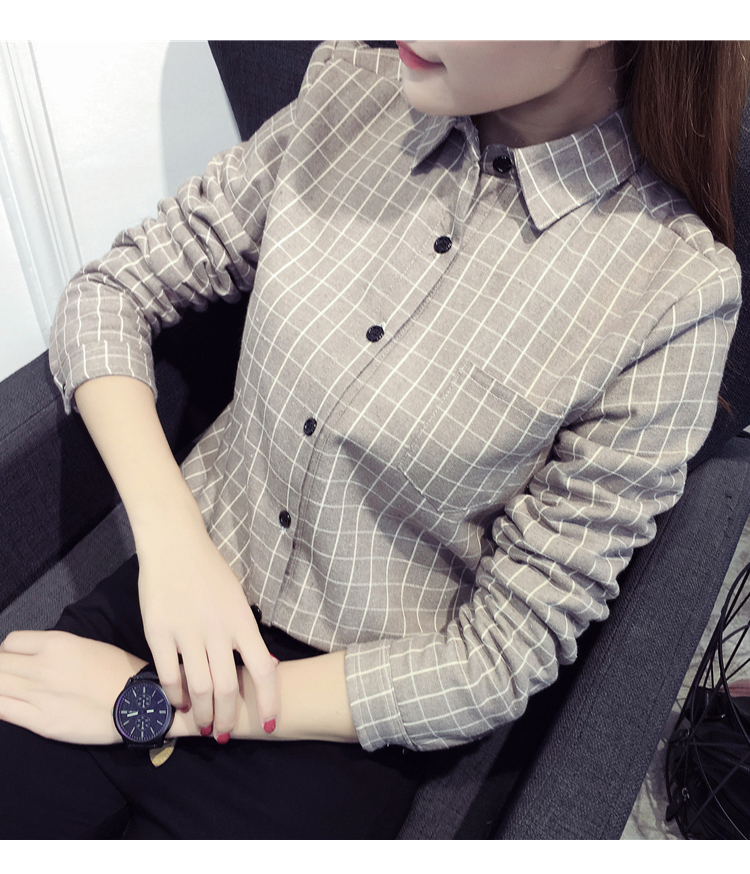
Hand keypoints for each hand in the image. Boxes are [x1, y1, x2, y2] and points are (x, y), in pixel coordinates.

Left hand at [0, 630, 145, 743]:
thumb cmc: (117, 670)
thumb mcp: (86, 646)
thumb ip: (55, 649)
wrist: (136, 702)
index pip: (10, 642)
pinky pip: (2, 711)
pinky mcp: (40, 722)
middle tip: (10, 677)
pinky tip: (7, 705)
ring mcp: (38, 695)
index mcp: (55, 643)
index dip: (7, 651)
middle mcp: (42, 667)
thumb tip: (32, 656)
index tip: (13, 659)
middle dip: (0, 669)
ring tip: (9, 691)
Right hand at [136, 527, 278, 739]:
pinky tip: (180, 703)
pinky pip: (168, 674)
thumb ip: (247, 633)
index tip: (267, 724)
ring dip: (202, 713)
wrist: (174, 544)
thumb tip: (264, 667)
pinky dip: (175, 695)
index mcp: (242, 620)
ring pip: (199, 687)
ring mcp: (187, 632)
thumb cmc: (210, 571)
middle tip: (222, 733)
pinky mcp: (159, 632)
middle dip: (227, 717)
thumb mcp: (238, 599)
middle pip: (228, 687)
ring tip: (202, 725)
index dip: (267, 702)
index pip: (263, 670)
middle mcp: (217, 629)